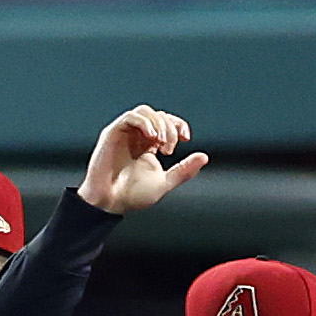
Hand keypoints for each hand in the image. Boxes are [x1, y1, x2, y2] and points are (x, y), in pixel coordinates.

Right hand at [79, 105, 207, 214]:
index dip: (178, 124)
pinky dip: (144, 122)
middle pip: (158, 115)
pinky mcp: (112, 134)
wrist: (110, 203)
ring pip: (145, 111)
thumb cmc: (132, 196)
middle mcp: (136, 136)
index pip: (166, 123)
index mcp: (148, 145)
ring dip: (158, 123)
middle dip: (170, 127)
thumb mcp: (165, 182)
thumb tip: (204, 157)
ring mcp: (124, 133)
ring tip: (160, 142)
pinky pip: (130, 117)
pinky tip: (152, 136)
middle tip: (170, 148)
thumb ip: (184, 170)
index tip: (186, 137)